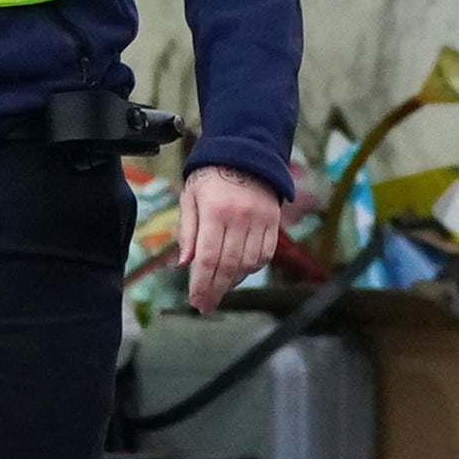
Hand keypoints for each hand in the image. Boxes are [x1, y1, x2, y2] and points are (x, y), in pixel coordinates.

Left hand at [176, 166, 285, 314]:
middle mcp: (240, 218)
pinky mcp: (273, 221)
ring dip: (233, 281)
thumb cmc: (210, 177)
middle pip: (228, 265)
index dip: (202, 284)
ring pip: (248, 264)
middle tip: (205, 305)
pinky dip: (252, 268)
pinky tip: (239, 273)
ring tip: (219, 288)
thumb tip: (185, 264)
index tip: (196, 301)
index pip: (207, 258)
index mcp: (215, 212)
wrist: (245, 152)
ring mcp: (260, 220)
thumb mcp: (190, 198)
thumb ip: (187, 231)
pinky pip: (265, 254)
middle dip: (215, 289)